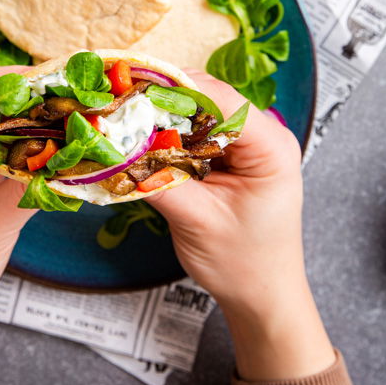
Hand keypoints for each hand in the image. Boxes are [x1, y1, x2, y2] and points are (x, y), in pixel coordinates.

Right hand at [147, 71, 334, 380]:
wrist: (261, 296)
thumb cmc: (243, 265)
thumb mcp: (197, 221)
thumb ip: (158, 179)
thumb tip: (116, 147)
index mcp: (270, 147)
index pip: (218, 98)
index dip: (172, 88)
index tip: (128, 88)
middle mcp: (263, 136)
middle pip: (206, 98)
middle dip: (160, 99)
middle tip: (115, 103)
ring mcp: (246, 144)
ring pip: (196, 112)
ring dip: (160, 116)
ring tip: (120, 118)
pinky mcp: (229, 156)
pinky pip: (194, 132)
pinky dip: (166, 135)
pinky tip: (139, 140)